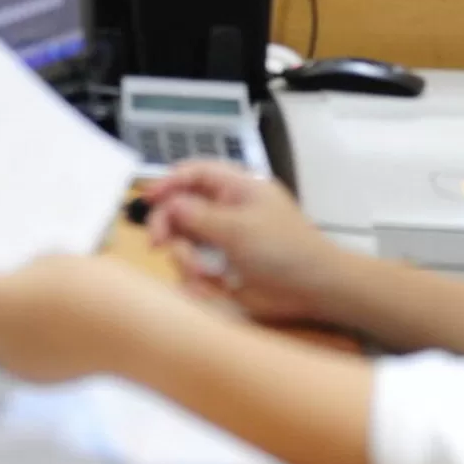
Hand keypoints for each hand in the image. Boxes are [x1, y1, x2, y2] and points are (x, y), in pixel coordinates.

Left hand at [0, 253, 161, 383]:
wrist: (132, 333)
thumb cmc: (90, 284)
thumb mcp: (49, 261)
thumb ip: (16, 275)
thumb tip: (9, 286)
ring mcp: (8, 363)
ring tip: (12, 304)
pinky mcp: (32, 377)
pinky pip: (4, 357)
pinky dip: (7, 340)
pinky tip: (39, 325)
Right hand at [144, 162, 345, 323]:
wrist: (314, 289)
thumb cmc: (283, 249)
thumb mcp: (239, 228)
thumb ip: (199, 216)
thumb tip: (169, 205)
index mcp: (237, 188)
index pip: (196, 173)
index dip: (169, 181)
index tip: (148, 198)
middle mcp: (227, 210)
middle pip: (181, 208)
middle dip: (169, 226)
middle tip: (159, 245)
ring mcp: (224, 240)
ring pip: (184, 242)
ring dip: (185, 259)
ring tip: (202, 276)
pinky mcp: (223, 267)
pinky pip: (195, 268)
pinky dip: (195, 279)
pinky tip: (206, 290)